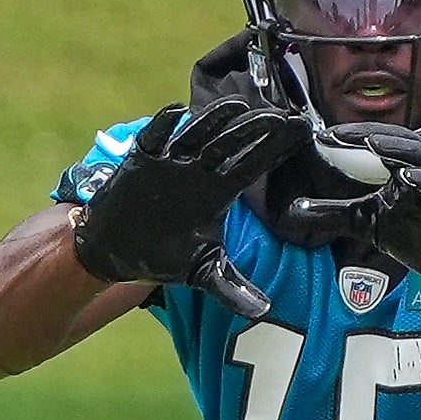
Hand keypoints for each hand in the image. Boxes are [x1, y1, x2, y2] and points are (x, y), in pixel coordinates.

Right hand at [73, 98, 308, 318]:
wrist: (116, 250)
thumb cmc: (164, 255)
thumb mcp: (201, 271)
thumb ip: (231, 288)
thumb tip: (263, 311)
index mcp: (219, 192)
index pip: (255, 166)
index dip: (278, 148)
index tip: (304, 131)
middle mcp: (200, 172)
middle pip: (231, 145)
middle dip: (254, 131)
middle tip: (279, 118)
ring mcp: (172, 162)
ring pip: (197, 135)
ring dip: (214, 121)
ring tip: (237, 108)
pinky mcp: (142, 160)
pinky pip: (153, 139)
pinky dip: (162, 127)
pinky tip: (176, 112)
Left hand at [284, 124, 420, 298]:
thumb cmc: (420, 235)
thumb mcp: (369, 222)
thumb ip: (336, 213)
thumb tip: (298, 209)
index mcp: (404, 163)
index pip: (373, 141)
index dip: (348, 137)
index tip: (320, 138)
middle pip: (394, 140)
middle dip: (365, 137)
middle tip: (337, 135)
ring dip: (395, 149)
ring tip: (370, 143)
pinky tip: (409, 177)